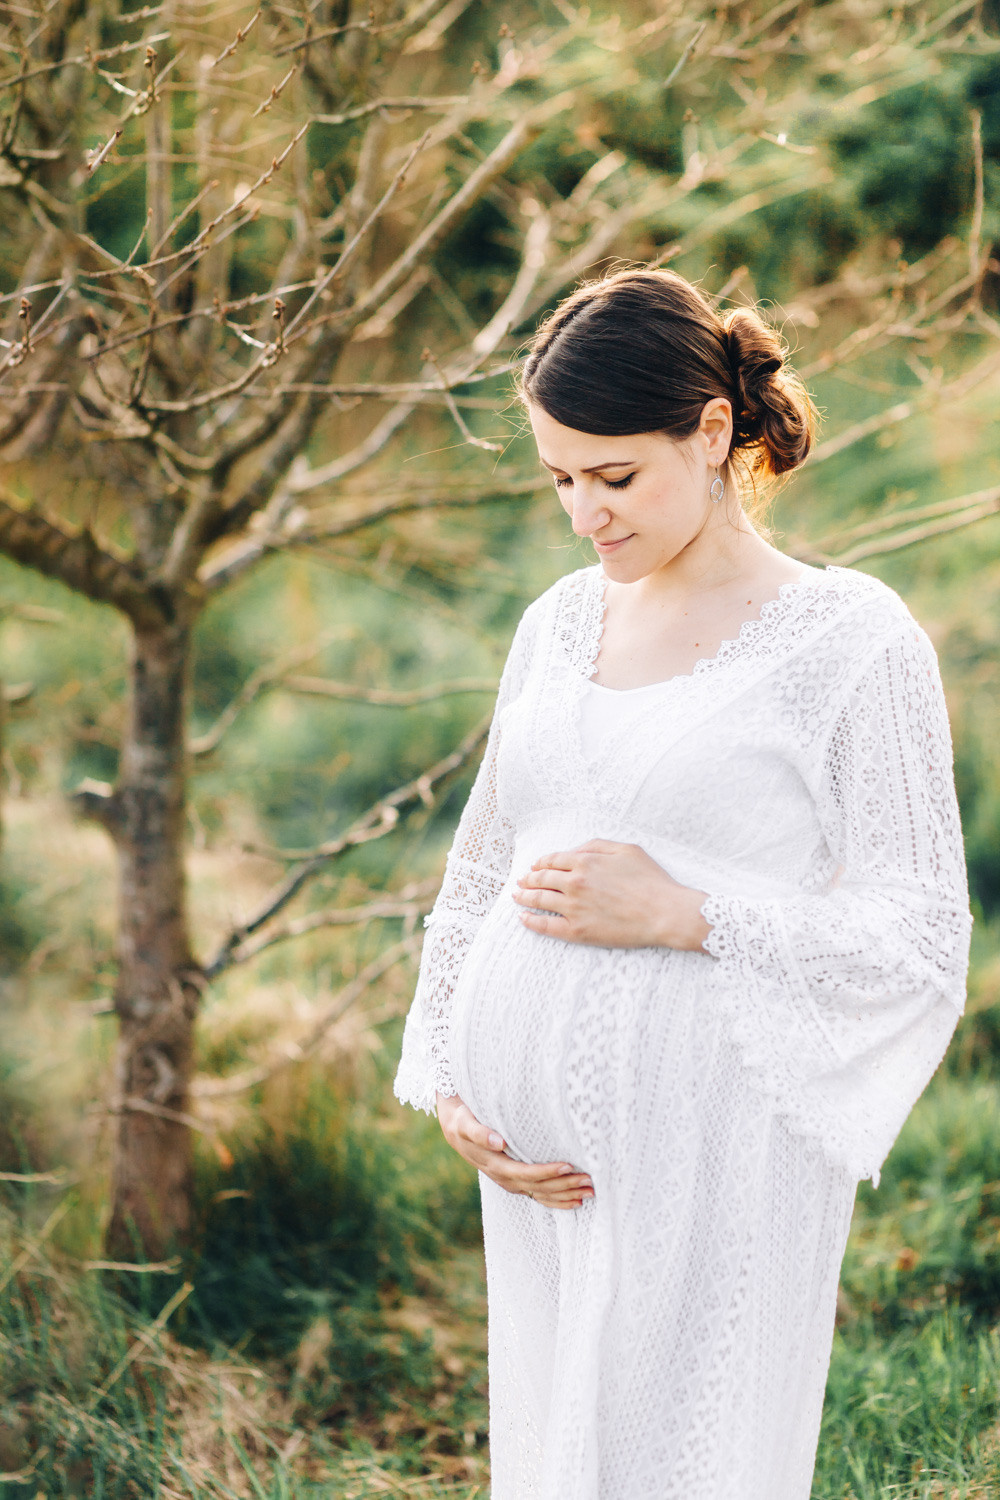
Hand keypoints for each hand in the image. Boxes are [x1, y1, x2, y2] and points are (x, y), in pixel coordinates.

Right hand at [436, 1093, 593, 1209]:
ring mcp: (512, 1183)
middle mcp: (506, 1179)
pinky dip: (558, 1201)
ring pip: (543, 1194)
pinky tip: (576, 1202)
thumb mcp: (466, 1123)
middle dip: (565, 1185)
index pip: (527, 1173)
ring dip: (567, 1195)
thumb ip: (479, 1132)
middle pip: (540, 1187)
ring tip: (590, 1193)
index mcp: (496, 1166)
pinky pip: (540, 1196)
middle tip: (589, 1181)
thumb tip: (499, 1142)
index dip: (548, 1172)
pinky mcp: (517, 1182)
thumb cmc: (464, 1122)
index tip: (568, 1165)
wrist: (457, 1132)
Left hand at [513, 838, 710, 949]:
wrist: (664, 912)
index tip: (535, 866)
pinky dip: (532, 921)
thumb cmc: (651, 880)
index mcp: (585, 862)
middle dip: (528, 879)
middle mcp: (574, 883)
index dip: (541, 863)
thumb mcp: (626, 850)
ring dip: (524, 897)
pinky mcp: (578, 931)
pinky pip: (547, 926)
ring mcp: (574, 908)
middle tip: (521, 881)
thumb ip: (597, 846)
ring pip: (540, 900)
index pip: (553, 860)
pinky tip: (524, 918)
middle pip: (542, 879)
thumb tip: (576, 850)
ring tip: (517, 896)